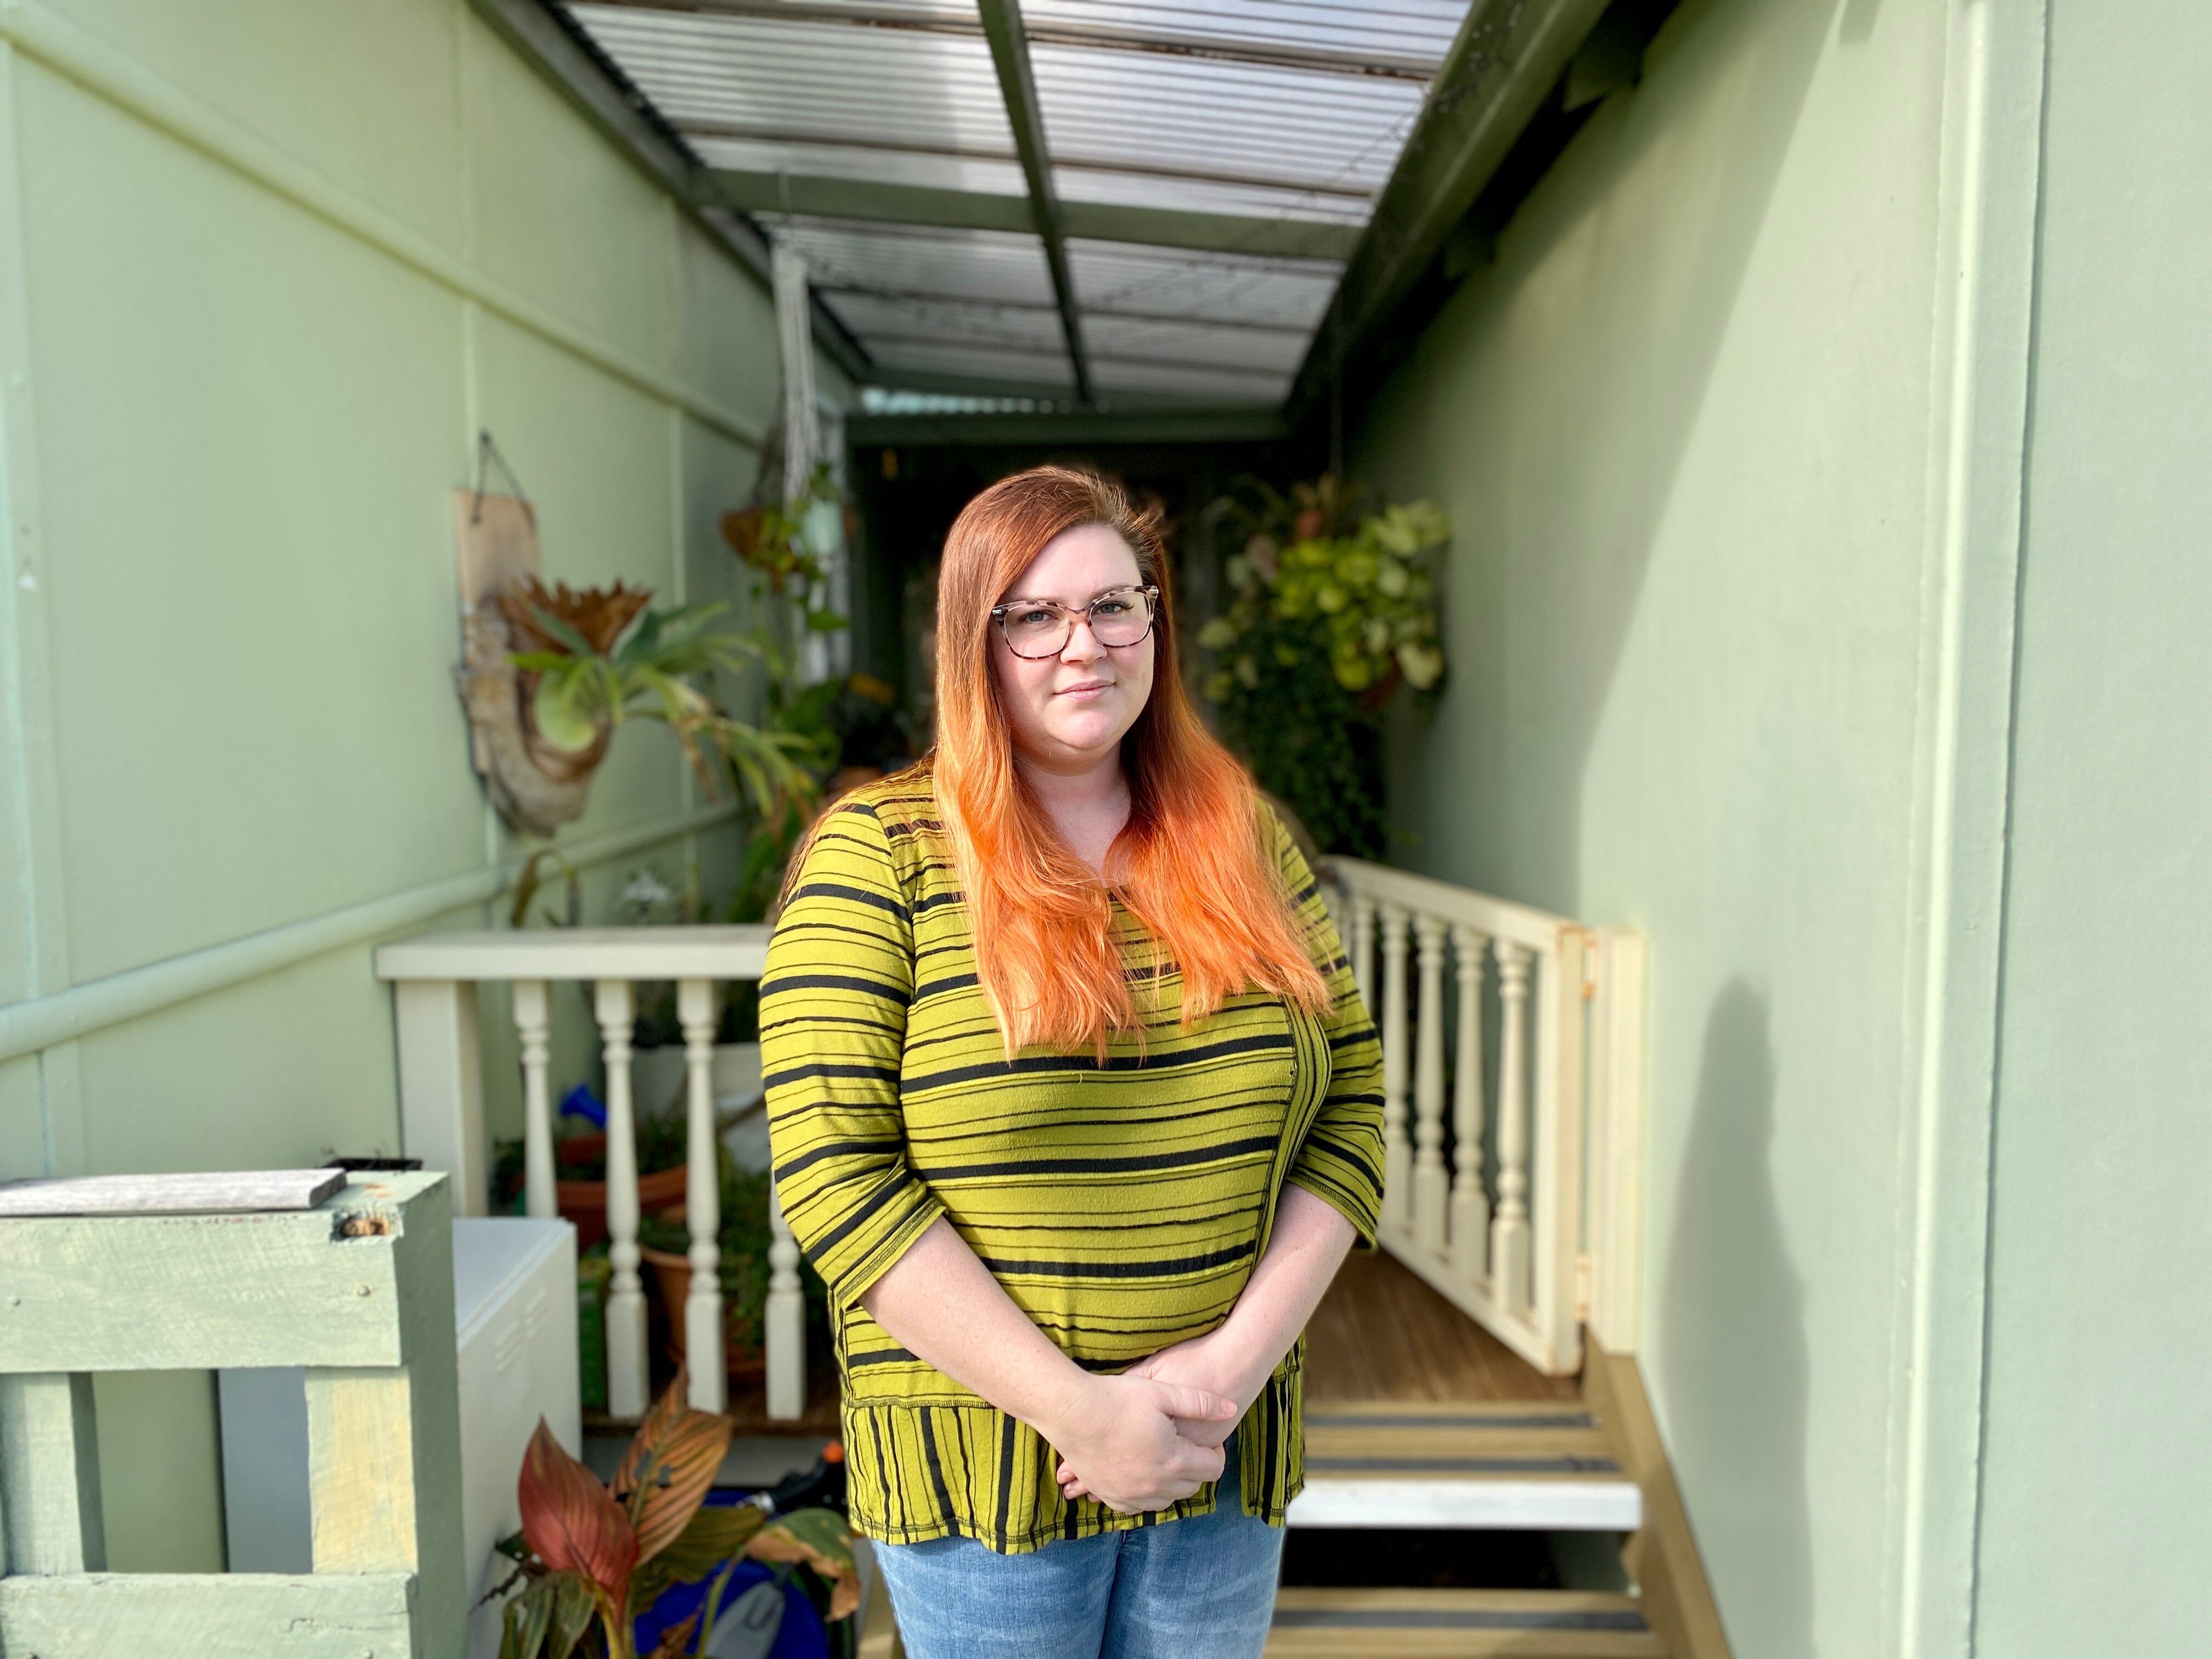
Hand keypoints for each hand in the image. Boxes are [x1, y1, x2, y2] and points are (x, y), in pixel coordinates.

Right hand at [1047, 1374, 1236, 1514]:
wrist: (1071, 1413)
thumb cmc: (1117, 1399)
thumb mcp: (1163, 1393)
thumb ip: (1201, 1403)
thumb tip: (1232, 1410)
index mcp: (1174, 1460)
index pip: (1212, 1468)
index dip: (1215, 1451)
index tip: (1206, 1436)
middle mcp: (1156, 1486)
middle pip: (1192, 1486)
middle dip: (1196, 1467)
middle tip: (1185, 1444)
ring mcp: (1132, 1495)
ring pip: (1168, 1500)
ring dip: (1174, 1483)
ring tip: (1165, 1456)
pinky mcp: (1111, 1497)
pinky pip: (1141, 1507)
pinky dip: (1149, 1494)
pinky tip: (1143, 1472)